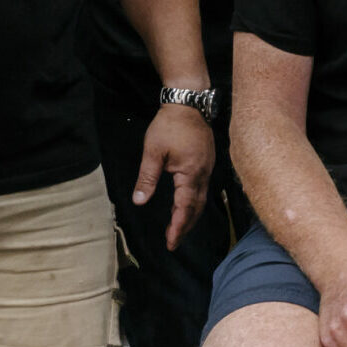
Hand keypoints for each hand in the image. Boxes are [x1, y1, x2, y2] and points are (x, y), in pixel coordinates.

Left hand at [133, 105, 213, 249]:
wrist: (188, 103)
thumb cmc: (169, 126)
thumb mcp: (153, 152)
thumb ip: (147, 178)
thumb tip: (139, 202)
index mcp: (190, 173)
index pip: (185, 206)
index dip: (178, 226)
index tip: (171, 242)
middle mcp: (203, 173)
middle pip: (197, 207)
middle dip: (186, 226)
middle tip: (173, 242)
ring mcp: (207, 167)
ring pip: (201, 198)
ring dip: (190, 215)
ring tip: (179, 228)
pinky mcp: (207, 162)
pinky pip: (202, 188)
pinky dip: (194, 202)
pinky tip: (186, 204)